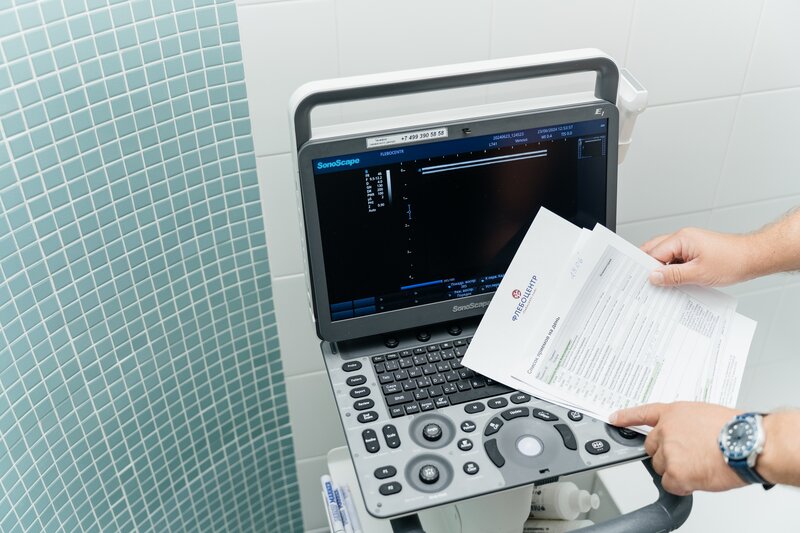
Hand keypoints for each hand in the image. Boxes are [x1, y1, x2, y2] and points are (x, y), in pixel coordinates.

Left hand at [610, 402, 745, 494]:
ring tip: (701, 465)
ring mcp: (668, 450)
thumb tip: (684, 436)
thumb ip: (686, 424)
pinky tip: (699, 477)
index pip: (643, 413)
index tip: (614, 419)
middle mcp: (666, 429)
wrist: (748, 442)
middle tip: (690, 457)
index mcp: (674, 413)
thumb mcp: (705, 415)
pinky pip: (670, 485)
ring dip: (677, 471)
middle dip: (667, 455)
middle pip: (652, 448)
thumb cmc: (736, 430)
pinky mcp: (674, 471)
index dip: (627, 417)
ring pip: (661, 467)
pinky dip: (683, 486)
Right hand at [641, 228, 754, 286]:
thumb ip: (673, 276)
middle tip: (648, 284)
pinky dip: (674, 270)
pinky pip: (677, 259)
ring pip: (666, 256)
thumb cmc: (733, 261)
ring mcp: (689, 243)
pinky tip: (677, 282)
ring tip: (666, 285)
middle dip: (651, 267)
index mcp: (681, 239)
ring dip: (664, 270)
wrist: (754, 257)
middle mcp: (683, 238)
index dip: (646, 268)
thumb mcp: (699, 273)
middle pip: (656, 251)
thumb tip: (653, 277)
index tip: (642, 282)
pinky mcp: (695, 250)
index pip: (653, 253)